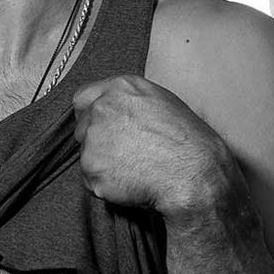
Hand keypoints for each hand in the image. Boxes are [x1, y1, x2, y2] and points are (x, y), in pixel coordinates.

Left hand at [72, 75, 233, 218]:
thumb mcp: (161, 103)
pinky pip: (90, 180)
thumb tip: (117, 110)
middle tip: (124, 155)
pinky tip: (129, 182)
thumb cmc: (186, 141)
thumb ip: (130, 102)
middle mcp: (102, 108)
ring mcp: (94, 138)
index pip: (83, 98)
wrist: (192, 173)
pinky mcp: (91, 167)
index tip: (100, 128)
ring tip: (133, 169)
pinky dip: (105, 185)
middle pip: (82, 128)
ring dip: (102, 164)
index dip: (90, 115)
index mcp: (121, 88)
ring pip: (86, 155)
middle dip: (97, 142)